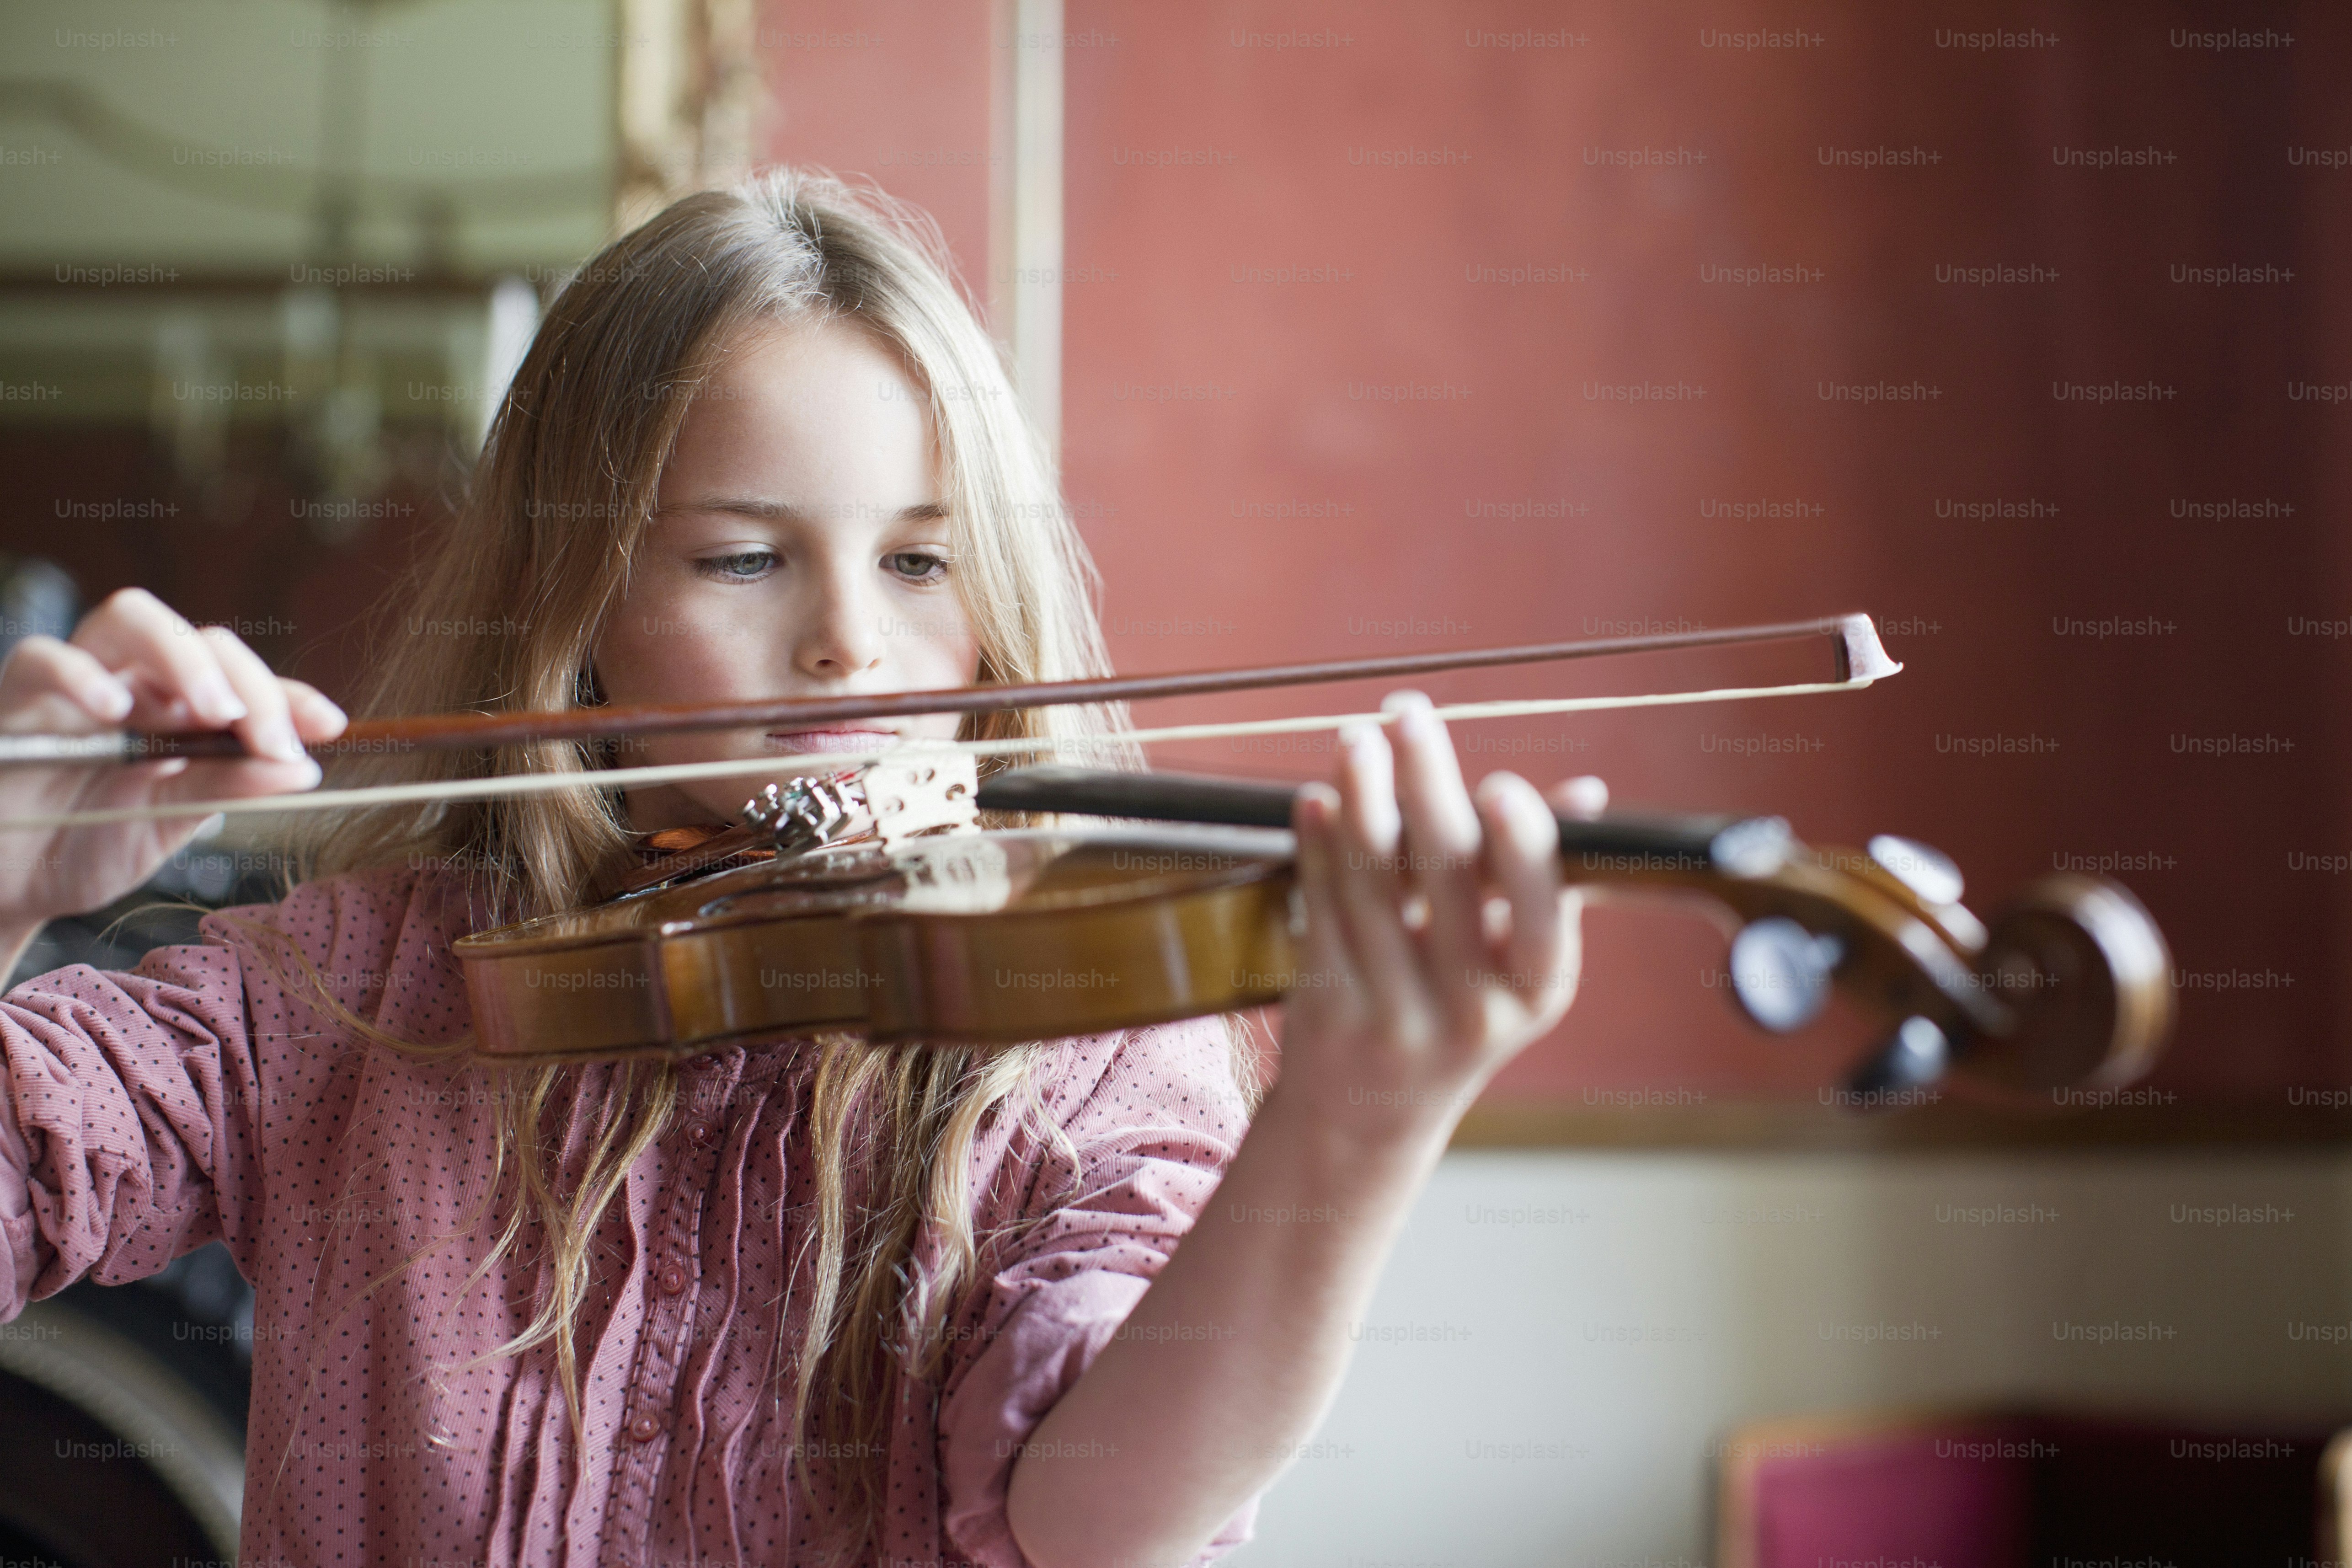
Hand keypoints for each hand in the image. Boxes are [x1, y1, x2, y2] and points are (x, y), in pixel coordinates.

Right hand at [0, 587, 344, 925]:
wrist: (11, 885)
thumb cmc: (87, 845)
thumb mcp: (169, 821)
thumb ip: (228, 787)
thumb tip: (305, 768)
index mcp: (178, 710)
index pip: (243, 681)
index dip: (289, 696)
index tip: (332, 726)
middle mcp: (133, 683)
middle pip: (198, 638)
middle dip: (245, 679)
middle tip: (266, 735)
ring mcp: (75, 682)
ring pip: (130, 618)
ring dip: (182, 658)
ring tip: (209, 711)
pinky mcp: (15, 696)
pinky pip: (42, 658)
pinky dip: (81, 674)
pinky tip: (116, 707)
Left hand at [1275, 690, 1606, 1148]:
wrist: (1373, 1117)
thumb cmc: (1458, 1009)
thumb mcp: (1514, 961)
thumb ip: (1539, 877)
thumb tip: (1586, 794)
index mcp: (1538, 989)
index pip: (1541, 912)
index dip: (1522, 849)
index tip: (1501, 785)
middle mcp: (1475, 1010)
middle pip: (1447, 878)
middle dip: (1426, 785)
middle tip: (1409, 714)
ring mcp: (1397, 1015)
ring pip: (1373, 886)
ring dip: (1362, 799)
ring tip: (1356, 738)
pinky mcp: (1331, 1009)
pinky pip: (1321, 911)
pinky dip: (1317, 849)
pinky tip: (1315, 799)